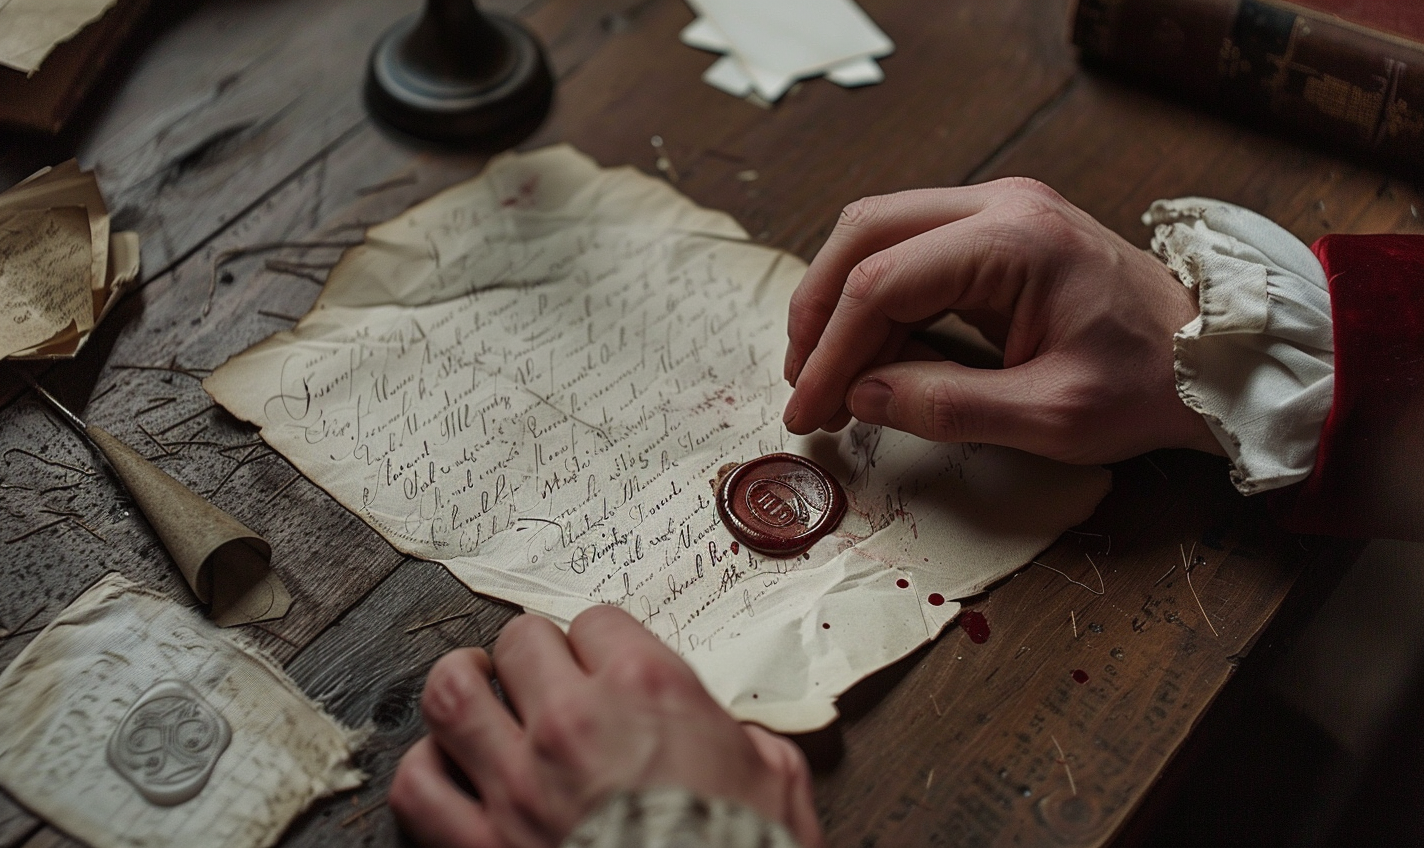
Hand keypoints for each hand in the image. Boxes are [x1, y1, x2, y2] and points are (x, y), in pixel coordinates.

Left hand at [389, 605, 823, 847]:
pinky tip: (449, 769)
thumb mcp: (777, 780)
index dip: (600, 643)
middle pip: (520, 641)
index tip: (602, 662)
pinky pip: (420, 787)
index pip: (597, 621)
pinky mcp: (481, 843)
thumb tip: (734, 739)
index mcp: (648, 691)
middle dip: (532, 653)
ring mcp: (517, 782)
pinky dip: (427, 771)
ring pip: (451, 694)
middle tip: (542, 674)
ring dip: (462, 686)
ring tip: (476, 690)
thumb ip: (744, 740)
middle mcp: (573, 721)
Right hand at [781, 179, 1222, 463]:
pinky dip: (877, 302)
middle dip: (818, 311)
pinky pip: (911, 250)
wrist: (1215, 357)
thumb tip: (859, 396)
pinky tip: (874, 358)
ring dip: (840, 303)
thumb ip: (947, 408)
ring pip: (878, 234)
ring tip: (829, 377)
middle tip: (802, 382)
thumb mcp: (1052, 416)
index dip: (830, 351)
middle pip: (865, 234)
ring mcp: (998, 210)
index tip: (808, 409)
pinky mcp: (997, 231)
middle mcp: (1000, 206)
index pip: (882, 283)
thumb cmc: (1148, 386)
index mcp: (1015, 242)